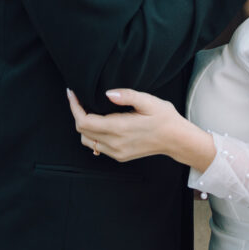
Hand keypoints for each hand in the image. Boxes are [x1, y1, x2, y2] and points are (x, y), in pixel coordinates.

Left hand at [67, 88, 184, 162]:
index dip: (74, 107)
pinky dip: (92, 134)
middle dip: (77, 113)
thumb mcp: (148, 101)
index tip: (71, 93)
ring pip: (88, 141)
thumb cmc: (164, 118)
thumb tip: (108, 93)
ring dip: (83, 125)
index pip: (85, 121)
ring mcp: (117, 152)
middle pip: (83, 131)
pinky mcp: (120, 156)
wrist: (176, 139)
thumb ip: (127, 95)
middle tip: (79, 98)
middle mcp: (115, 144)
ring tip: (88, 109)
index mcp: (120, 128)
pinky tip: (99, 122)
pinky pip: (98, 146)